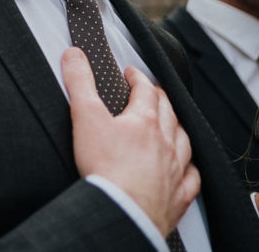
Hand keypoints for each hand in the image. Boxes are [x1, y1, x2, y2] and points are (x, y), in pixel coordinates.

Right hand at [62, 46, 198, 234]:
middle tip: (152, 93)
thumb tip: (74, 54)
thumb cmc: (105, 166)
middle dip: (159, 99)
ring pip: (184, 142)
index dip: (138, 77)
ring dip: (178, 129)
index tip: (131, 72)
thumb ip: (79, 82)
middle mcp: (166, 142)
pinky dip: (188, 169)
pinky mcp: (177, 195)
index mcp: (145, 121)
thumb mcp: (85, 117)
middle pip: (169, 113)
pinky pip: (190, 178)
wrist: (123, 211)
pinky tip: (185, 168)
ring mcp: (175, 169)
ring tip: (172, 125)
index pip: (146, 90)